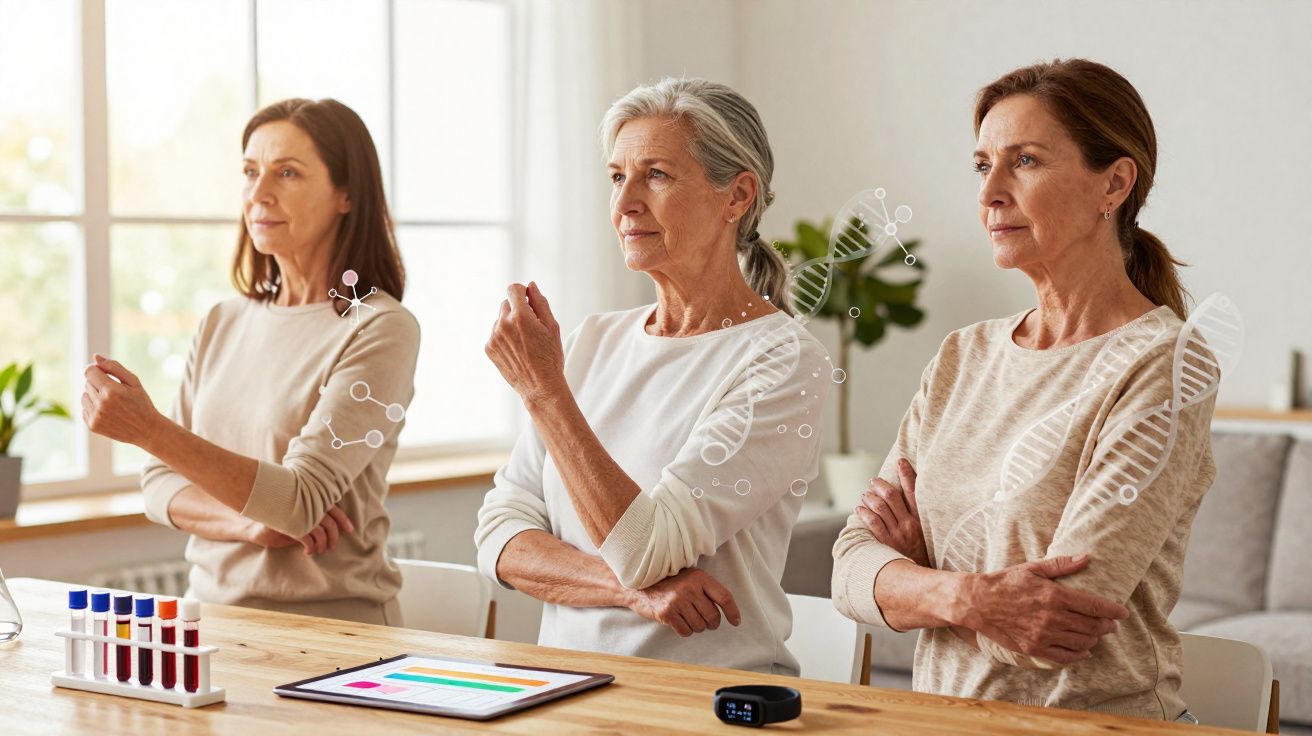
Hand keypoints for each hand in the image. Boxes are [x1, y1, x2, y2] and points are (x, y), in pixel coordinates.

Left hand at [82, 354, 163, 446]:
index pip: (89, 371)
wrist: (146, 430)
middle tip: (115, 392)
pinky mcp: (92, 425)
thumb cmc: (141, 402)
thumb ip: (114, 367)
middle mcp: (101, 404)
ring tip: (111, 403)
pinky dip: (93, 408)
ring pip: (84, 396)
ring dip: (94, 396)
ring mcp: (95, 416)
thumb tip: (95, 357)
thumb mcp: (134, 381)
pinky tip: (108, 412)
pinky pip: (84, 409)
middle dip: (98, 383)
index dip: (96, 369)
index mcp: (111, 390)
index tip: (104, 373)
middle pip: (87, 383)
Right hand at [246, 505, 355, 554]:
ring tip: (319, 550)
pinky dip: (311, 547)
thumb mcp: (299, 517)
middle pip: (329, 522)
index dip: (343, 520)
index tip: (351, 530)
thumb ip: (314, 517)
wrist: (254, 525)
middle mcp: (305, 505)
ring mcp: (297, 514)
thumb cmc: (278, 521)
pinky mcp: (288, 525)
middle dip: (334, 536)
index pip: (333, 508)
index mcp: (310, 500)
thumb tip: (334, 529)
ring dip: (322, 544)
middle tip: (332, 546)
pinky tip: (308, 552)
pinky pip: (307, 538)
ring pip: (320, 531)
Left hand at [485, 282, 566, 406]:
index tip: (528, 300)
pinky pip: (495, 334)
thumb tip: (531, 286)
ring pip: (500, 319)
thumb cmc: (550, 357)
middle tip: (531, 328)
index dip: (523, 292)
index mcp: (521, 317)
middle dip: (518, 310)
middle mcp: (503, 325)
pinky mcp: (489, 348)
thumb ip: (540, 303)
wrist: (540, 386)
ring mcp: (494, 337)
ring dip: (510, 324)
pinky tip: (517, 350)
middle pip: (506, 304)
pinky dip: (504, 337)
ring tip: (525, 342)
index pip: (513, 289)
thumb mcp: (552, 327)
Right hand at [622, 567, 741, 636]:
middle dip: (712, 623)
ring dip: (697, 627)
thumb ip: (707, 590)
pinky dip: (685, 630)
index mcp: (699, 577)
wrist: (641, 585)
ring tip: (688, 617)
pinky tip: (679, 621)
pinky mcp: (667, 613)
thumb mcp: (690, 578)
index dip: (733, 611)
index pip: (724, 597)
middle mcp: (689, 588)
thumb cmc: (670, 582)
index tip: (736, 621)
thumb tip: (728, 611)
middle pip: (713, 616)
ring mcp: (677, 601)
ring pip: (700, 626)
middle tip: (706, 621)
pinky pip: (686, 631)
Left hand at [855, 458, 930, 567]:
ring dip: (870, 497)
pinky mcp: (886, 543)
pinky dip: (865, 513)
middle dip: (880, 485)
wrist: (922, 578)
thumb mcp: (927, 533)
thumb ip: (918, 517)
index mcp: (922, 519)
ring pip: (880, 507)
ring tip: (865, 495)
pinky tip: (860, 509)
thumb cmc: (923, 554)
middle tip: (873, 481)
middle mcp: (910, 524)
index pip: (914, 491)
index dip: (907, 474)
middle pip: (892, 496)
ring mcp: (898, 534)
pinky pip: (873, 523)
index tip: (901, 461)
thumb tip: (903, 499)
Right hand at [960, 554, 1129, 664]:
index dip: (1113, 610)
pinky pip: (1064, 657)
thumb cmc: (1005, 582)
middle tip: (1111, 623)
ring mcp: (1043, 635)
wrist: (978, 602)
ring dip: (1094, 639)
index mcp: (1054, 596)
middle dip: (1107, 625)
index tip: (1123, 612)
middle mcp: (1052, 618)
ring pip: (1081, 642)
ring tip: (1097, 634)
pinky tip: (1084, 651)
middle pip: (1092, 626)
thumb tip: (1086, 558)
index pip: (1094, 606)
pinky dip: (1078, 655)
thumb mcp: (1032, 568)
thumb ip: (1061, 565)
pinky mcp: (1033, 649)